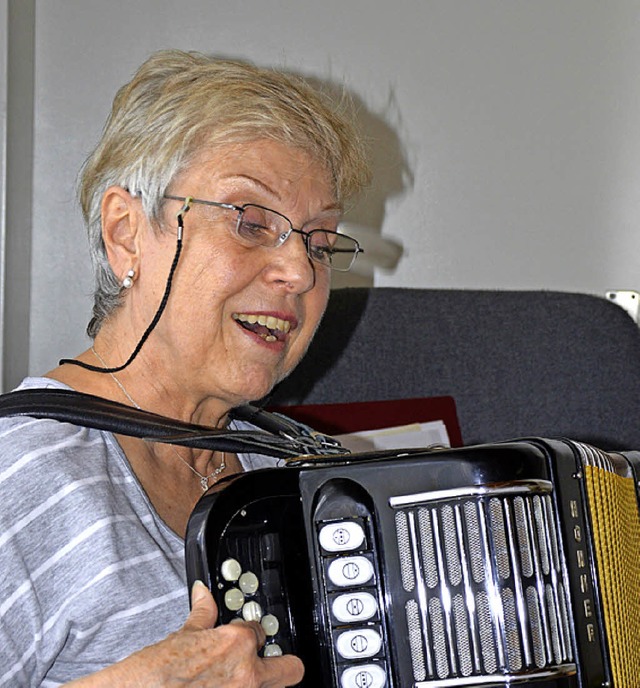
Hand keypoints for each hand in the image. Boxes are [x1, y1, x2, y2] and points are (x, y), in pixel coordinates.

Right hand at [67, 581, 304, 686]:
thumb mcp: (183, 634)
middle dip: (284, 663)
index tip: (248, 636)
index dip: (252, 633)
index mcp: (238, 643)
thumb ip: (203, 613)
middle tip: (271, 661)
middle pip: (291, 669)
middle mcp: (247, 673)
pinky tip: (222, 687)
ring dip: (259, 682)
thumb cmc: (157, 672)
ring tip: (236, 678)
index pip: (262, 632)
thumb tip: (203, 593)